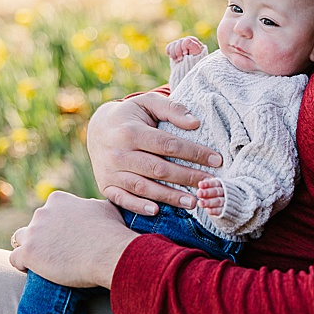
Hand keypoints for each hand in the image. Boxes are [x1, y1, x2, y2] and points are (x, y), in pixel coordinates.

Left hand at [9, 192, 136, 288]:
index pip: (50, 210)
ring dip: (30, 247)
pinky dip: (22, 264)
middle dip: (44, 235)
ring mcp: (34, 233)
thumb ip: (92, 206)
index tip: (66, 234)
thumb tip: (91, 207)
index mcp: (59, 200)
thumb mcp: (105, 208)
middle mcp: (42, 213)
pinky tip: (32, 270)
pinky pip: (15, 258)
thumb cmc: (112, 232)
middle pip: (36, 224)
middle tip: (59, 250)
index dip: (57, 223)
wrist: (110, 253)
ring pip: (21, 239)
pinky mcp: (28, 253)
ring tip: (43, 260)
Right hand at [86, 93, 222, 215]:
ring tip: (193, 202)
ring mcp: (110, 171)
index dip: (194, 153)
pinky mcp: (106, 185)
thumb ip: (172, 108)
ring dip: (169, 197)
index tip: (216, 160)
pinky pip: (121, 199)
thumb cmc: (130, 115)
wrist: (96, 128)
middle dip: (187, 177)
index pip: (168, 145)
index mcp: (130, 132)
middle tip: (209, 184)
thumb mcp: (148, 103)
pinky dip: (138, 206)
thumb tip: (195, 123)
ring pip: (143, 187)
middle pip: (159, 169)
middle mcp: (118, 153)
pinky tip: (157, 210)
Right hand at [166, 36, 205, 61]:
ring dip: (174, 54)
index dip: (183, 47)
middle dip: (178, 52)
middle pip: (178, 43)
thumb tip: (187, 39)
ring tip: (178, 61)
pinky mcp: (174, 49)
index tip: (185, 54)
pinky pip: (168, 48)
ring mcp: (179, 44)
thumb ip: (193, 45)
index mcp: (193, 40)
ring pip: (172, 45)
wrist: (190, 69)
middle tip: (181, 59)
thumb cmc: (197, 60)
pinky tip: (174, 58)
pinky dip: (169, 53)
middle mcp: (185, 41)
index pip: (185, 40)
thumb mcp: (197, 53)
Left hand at [196, 177, 224, 216]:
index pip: (216, 183)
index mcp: (223, 186)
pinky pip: (221, 211)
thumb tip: (198, 185)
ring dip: (209, 202)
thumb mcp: (208, 186)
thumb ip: (202, 186)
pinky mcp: (226, 212)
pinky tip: (208, 210)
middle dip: (207, 192)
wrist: (231, 209)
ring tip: (200, 203)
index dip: (208, 184)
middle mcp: (225, 193)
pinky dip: (215, 210)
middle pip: (217, 191)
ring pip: (219, 201)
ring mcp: (226, 202)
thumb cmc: (213, 196)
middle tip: (198, 193)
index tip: (200, 184)